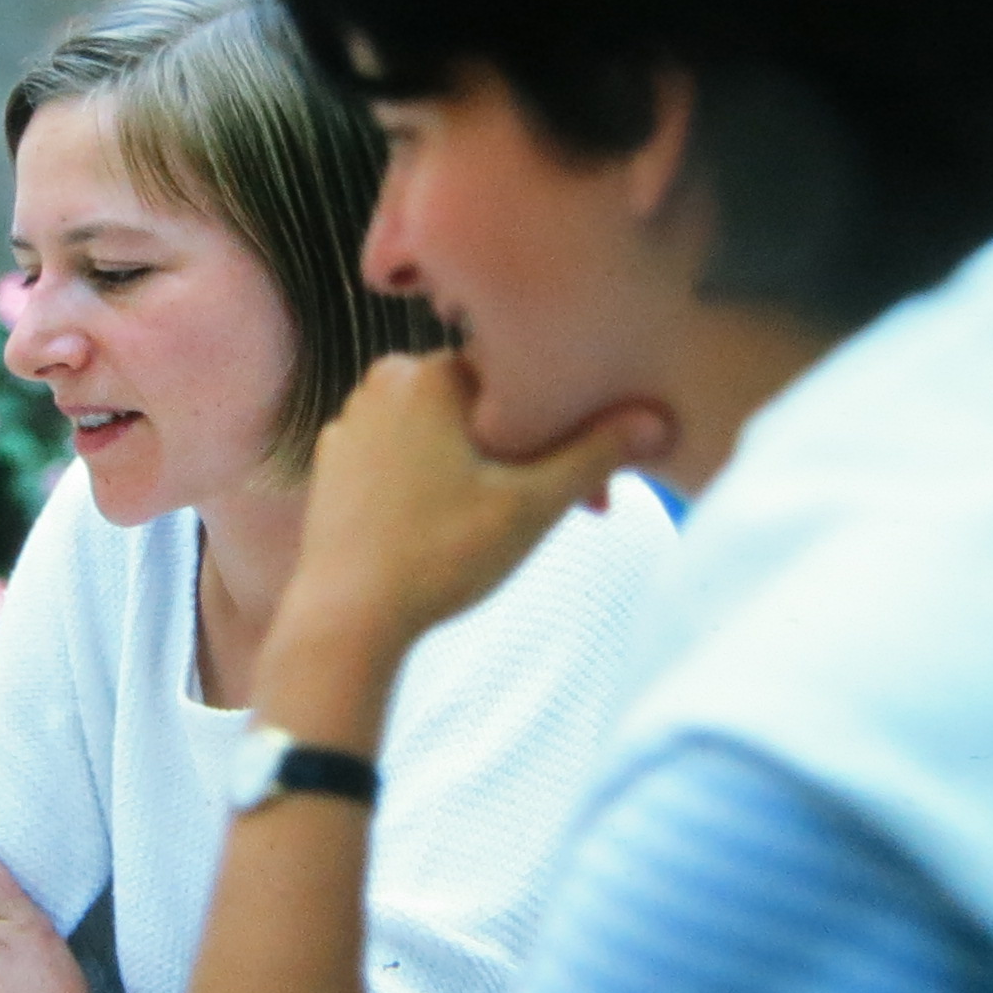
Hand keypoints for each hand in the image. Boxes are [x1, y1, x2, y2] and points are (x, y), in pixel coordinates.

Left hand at [278, 352, 672, 677]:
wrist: (346, 620)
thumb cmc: (439, 557)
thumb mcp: (533, 505)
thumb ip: (596, 454)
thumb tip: (657, 419)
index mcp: (431, 372)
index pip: (521, 383)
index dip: (566, 433)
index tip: (592, 494)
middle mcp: (383, 381)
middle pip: (483, 407)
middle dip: (531, 453)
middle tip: (565, 514)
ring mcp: (351, 423)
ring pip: (445, 431)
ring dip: (487, 467)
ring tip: (507, 524)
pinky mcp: (334, 465)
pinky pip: (405, 456)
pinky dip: (436, 481)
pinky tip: (451, 528)